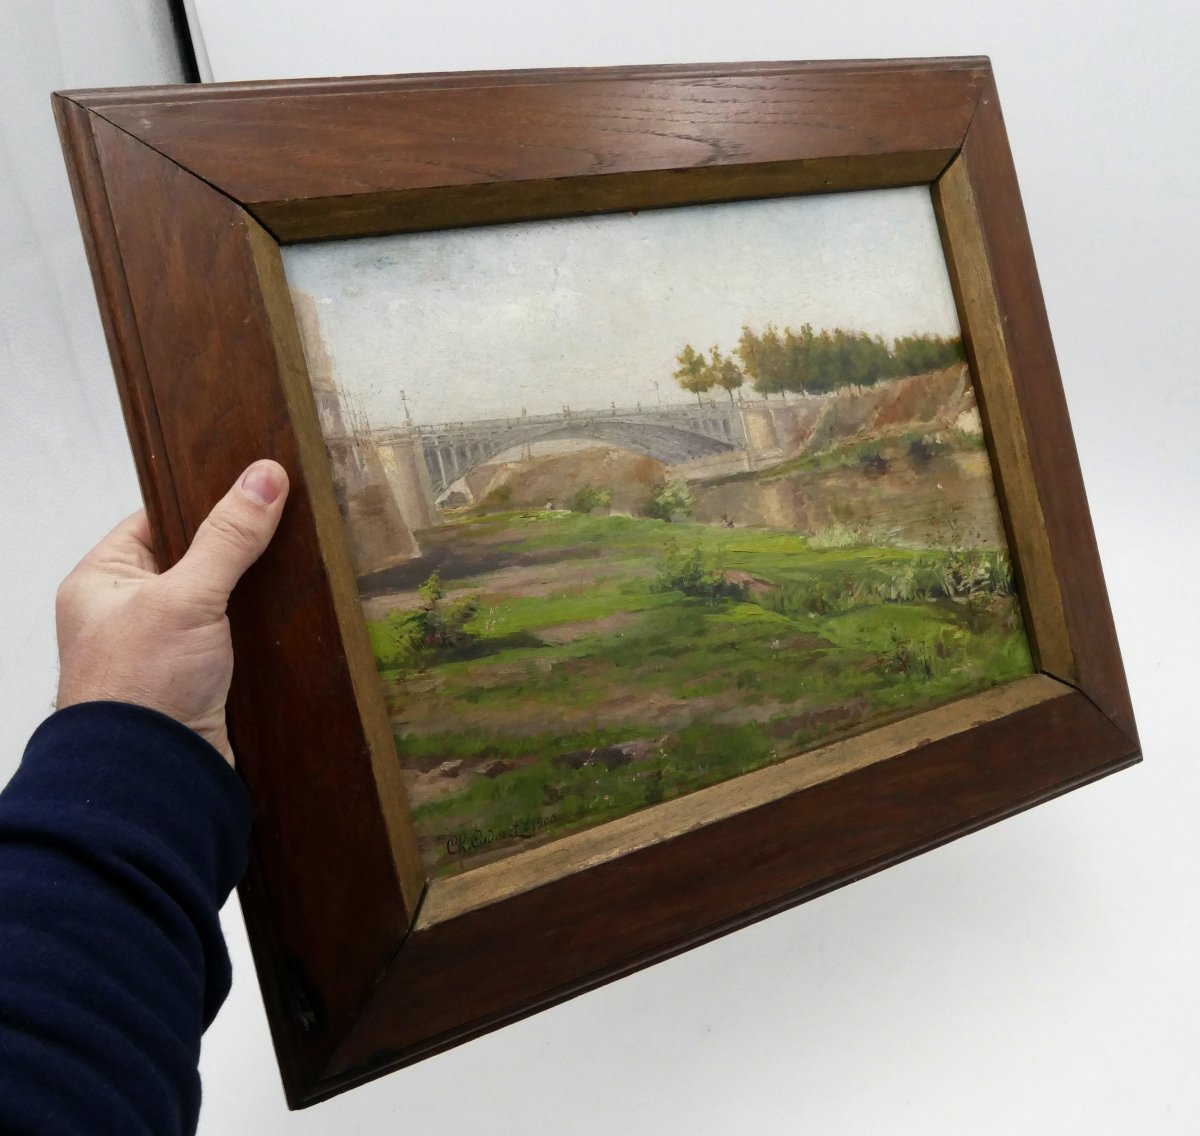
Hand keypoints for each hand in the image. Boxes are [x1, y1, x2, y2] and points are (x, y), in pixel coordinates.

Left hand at [55, 461, 289, 764]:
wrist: (151, 779)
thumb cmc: (141, 684)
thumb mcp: (186, 596)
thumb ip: (228, 537)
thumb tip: (265, 475)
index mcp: (101, 581)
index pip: (157, 519)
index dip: (204, 501)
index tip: (256, 482)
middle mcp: (127, 613)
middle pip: (194, 560)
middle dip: (240, 547)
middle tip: (291, 519)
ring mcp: (164, 650)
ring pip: (219, 602)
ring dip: (255, 592)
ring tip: (303, 561)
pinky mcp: (197, 681)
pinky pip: (234, 640)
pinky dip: (261, 629)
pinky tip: (295, 614)